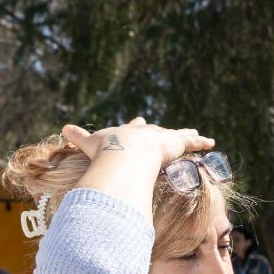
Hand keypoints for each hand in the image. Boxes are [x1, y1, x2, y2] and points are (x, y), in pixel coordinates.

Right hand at [60, 115, 211, 167]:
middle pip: (158, 130)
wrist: (123, 152)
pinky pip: (193, 143)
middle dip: (163, 131)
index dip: (137, 126)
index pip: (134, 128)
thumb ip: (77, 137)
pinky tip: (211, 142)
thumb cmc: (106, 152)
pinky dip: (201, 142)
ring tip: (197, 135)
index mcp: (128, 133)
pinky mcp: (176, 143)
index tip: (140, 121)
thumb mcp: (89, 145)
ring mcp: (162, 137)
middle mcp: (147, 132)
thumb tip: (62, 129)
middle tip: (170, 131)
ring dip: (187, 136)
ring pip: (178, 136)